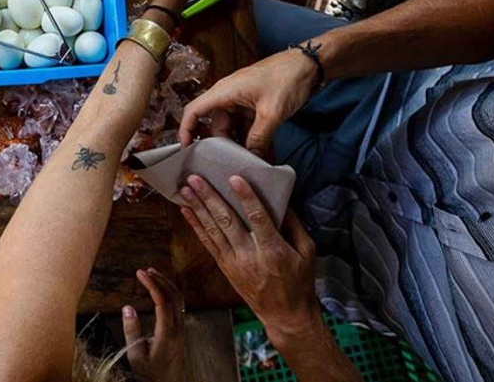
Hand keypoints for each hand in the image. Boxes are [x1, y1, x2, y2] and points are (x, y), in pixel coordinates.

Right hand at [122, 267, 184, 381]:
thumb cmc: (150, 373)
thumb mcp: (135, 355)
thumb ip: (132, 331)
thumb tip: (128, 307)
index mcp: (167, 334)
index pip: (162, 302)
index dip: (152, 284)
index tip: (139, 273)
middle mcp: (178, 329)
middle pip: (174, 296)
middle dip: (160, 279)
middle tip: (144, 270)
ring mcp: (182, 329)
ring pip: (179, 299)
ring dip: (167, 284)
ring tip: (152, 274)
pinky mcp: (181, 330)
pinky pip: (179, 305)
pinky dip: (170, 292)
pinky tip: (160, 289)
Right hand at [178, 48, 315, 154]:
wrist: (309, 65)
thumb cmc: (286, 79)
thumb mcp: (271, 113)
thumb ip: (258, 138)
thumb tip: (249, 159)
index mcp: (224, 92)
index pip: (194, 110)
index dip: (186, 130)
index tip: (187, 151)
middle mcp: (228, 96)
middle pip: (216, 125)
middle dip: (223, 146)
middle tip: (231, 166)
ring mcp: (242, 101)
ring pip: (233, 128)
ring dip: (241, 145)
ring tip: (249, 166)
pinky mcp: (254, 106)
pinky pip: (248, 127)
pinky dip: (254, 140)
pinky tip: (264, 157)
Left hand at [180, 175, 321, 341]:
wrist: (285, 316)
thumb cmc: (299, 282)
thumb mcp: (307, 252)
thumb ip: (294, 225)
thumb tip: (281, 201)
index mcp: (273, 250)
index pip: (257, 218)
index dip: (245, 197)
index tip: (234, 178)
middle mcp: (250, 256)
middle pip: (227, 221)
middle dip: (209, 197)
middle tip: (195, 177)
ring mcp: (235, 263)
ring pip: (213, 230)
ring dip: (198, 208)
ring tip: (186, 188)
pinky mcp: (226, 268)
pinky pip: (208, 244)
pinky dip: (196, 226)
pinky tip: (187, 211)